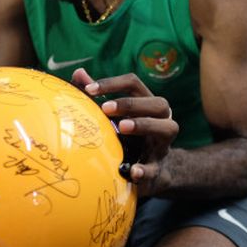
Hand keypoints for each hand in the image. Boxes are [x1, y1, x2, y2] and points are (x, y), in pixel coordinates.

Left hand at [72, 68, 178, 196]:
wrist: (151, 172)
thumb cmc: (129, 137)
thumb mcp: (115, 116)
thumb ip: (99, 96)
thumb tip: (78, 73)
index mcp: (146, 103)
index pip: (134, 84)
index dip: (113, 83)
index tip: (89, 90)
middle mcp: (161, 120)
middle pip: (158, 103)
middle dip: (130, 103)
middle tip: (105, 108)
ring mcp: (162, 144)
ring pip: (167, 127)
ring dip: (144, 124)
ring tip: (121, 127)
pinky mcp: (158, 169)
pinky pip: (156, 168)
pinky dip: (144, 170)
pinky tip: (131, 171)